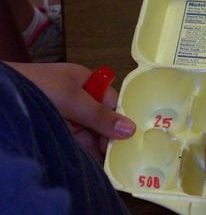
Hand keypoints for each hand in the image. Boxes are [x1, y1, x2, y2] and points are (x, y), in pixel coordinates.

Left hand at [6, 62, 135, 163]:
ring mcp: (67, 117)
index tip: (131, 137)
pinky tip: (97, 163)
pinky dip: (87, 153)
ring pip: (91, 134)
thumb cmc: (34, 86)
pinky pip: (78, 144)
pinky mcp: (56, 132)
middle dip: (112, 136)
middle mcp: (79, 99)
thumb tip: (130, 128)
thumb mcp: (71, 97)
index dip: (121, 118)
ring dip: (101, 147)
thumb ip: (99, 115)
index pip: (111, 101)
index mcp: (85, 82)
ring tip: (114, 163)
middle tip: (124, 155)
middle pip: (103, 120)